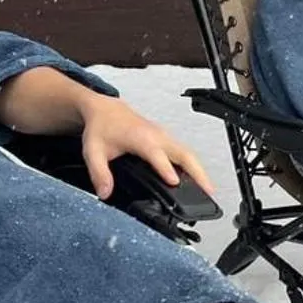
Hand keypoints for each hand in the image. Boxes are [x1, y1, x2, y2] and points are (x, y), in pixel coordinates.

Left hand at [76, 95, 212, 196]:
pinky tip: (197, 179)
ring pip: (188, 153)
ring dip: (200, 170)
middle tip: (207, 191)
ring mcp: (164, 136)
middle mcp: (157, 136)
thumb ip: (99, 173)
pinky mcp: (166, 139)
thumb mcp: (93, 151)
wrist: (106, 109)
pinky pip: (185, 152)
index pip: (157, 155)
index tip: (174, 182)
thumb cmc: (102, 127)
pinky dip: (194, 165)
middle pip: (184, 153)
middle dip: (197, 172)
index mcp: (141, 138)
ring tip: (209, 189)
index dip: (166, 169)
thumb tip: (105, 192)